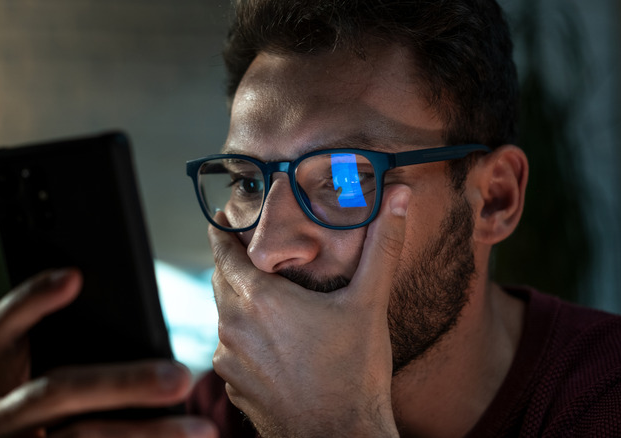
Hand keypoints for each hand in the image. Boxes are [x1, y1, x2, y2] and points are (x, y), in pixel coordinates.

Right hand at [0, 269, 217, 437]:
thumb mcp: (69, 381)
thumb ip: (91, 351)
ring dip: (148, 432)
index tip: (75, 277)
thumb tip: (154, 343)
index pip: (1, 327)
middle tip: (182, 377)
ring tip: (200, 428)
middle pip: (56, 390)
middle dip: (125, 383)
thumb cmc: (73, 411)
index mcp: (3, 374)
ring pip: (81, 435)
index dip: (32, 299)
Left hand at [211, 186, 409, 436]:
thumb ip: (382, 246)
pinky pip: (230, 349)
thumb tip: (400, 196)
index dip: (222, 231)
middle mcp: (233, 326)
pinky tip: (273, 341)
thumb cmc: (353, 373)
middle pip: (220, 280)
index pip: (222, 251)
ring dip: (239, 302)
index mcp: (258, 299)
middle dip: (233, 263)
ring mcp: (229, 360)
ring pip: (224, 316)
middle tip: (253, 251)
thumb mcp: (369, 304)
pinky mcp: (232, 385)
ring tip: (268, 296)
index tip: (226, 219)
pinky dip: (244, 337)